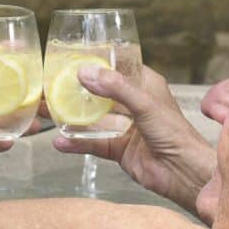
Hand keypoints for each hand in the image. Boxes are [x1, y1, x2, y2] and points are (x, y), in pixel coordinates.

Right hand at [52, 62, 215, 212]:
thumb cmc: (175, 133)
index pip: (116, 66)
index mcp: (144, 84)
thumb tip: (85, 73)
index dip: (94, 60)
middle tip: (48, 84)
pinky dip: (76, 143)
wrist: (184, 173)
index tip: (68, 56)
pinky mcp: (119, 149)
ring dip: (69, 115)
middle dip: (74, 89)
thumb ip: (115, 88)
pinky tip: (58, 141)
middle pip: (97, 93)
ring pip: (91, 118)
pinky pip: (93, 143)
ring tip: (44, 110)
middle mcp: (133, 103)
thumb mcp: (145, 104)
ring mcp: (125, 127)